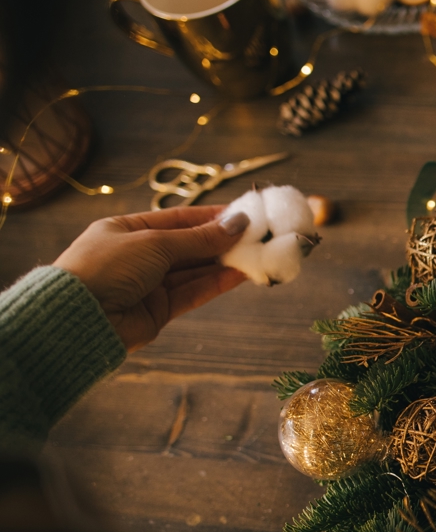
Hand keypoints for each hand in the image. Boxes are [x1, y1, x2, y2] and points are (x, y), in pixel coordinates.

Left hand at [53, 206, 247, 351]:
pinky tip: (241, 274)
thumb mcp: (155, 243)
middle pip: (188, 245)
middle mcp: (138, 256)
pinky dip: (217, 283)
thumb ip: (199, 238)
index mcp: (126, 230)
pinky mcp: (159, 310)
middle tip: (257, 235)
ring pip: (194, 270)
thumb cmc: (108, 267)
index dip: (210, 216)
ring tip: (256, 254)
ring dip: (225, 262)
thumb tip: (238, 223)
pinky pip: (193, 292)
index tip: (243, 214)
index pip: (176, 219)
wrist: (81, 317)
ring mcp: (149, 284)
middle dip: (222, 241)